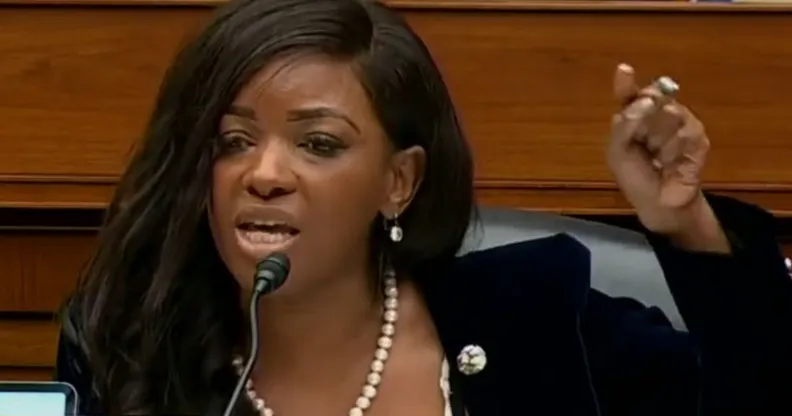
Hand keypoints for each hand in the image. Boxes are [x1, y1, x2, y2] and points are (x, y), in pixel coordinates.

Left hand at [608, 63, 729, 252]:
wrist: (658, 202)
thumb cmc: (635, 176)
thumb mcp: (617, 153)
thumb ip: (622, 127)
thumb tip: (640, 103)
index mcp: (634, 117)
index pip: (630, 94)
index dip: (627, 83)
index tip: (624, 70)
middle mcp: (657, 115)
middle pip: (653, 97)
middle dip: (645, 115)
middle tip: (643, 137)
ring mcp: (680, 124)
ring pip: (670, 113)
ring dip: (659, 139)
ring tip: (657, 158)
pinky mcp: (698, 138)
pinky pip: (686, 132)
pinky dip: (674, 149)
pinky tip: (671, 162)